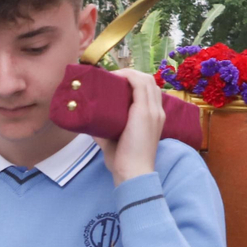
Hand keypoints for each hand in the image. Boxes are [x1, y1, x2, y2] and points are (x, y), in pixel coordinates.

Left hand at [96, 68, 163, 185]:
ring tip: (112, 76)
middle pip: (149, 81)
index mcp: (155, 118)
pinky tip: (115, 77)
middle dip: (131, 75)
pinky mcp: (144, 111)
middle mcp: (157, 111)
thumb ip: (105, 130)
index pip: (151, 91)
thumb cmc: (124, 160)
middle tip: (112, 79)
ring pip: (146, 79)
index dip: (136, 82)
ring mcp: (152, 110)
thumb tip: (89, 122)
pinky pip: (139, 84)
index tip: (117, 84)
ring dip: (129, 73)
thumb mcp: (114, 140)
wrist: (134, 172)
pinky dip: (128, 76)